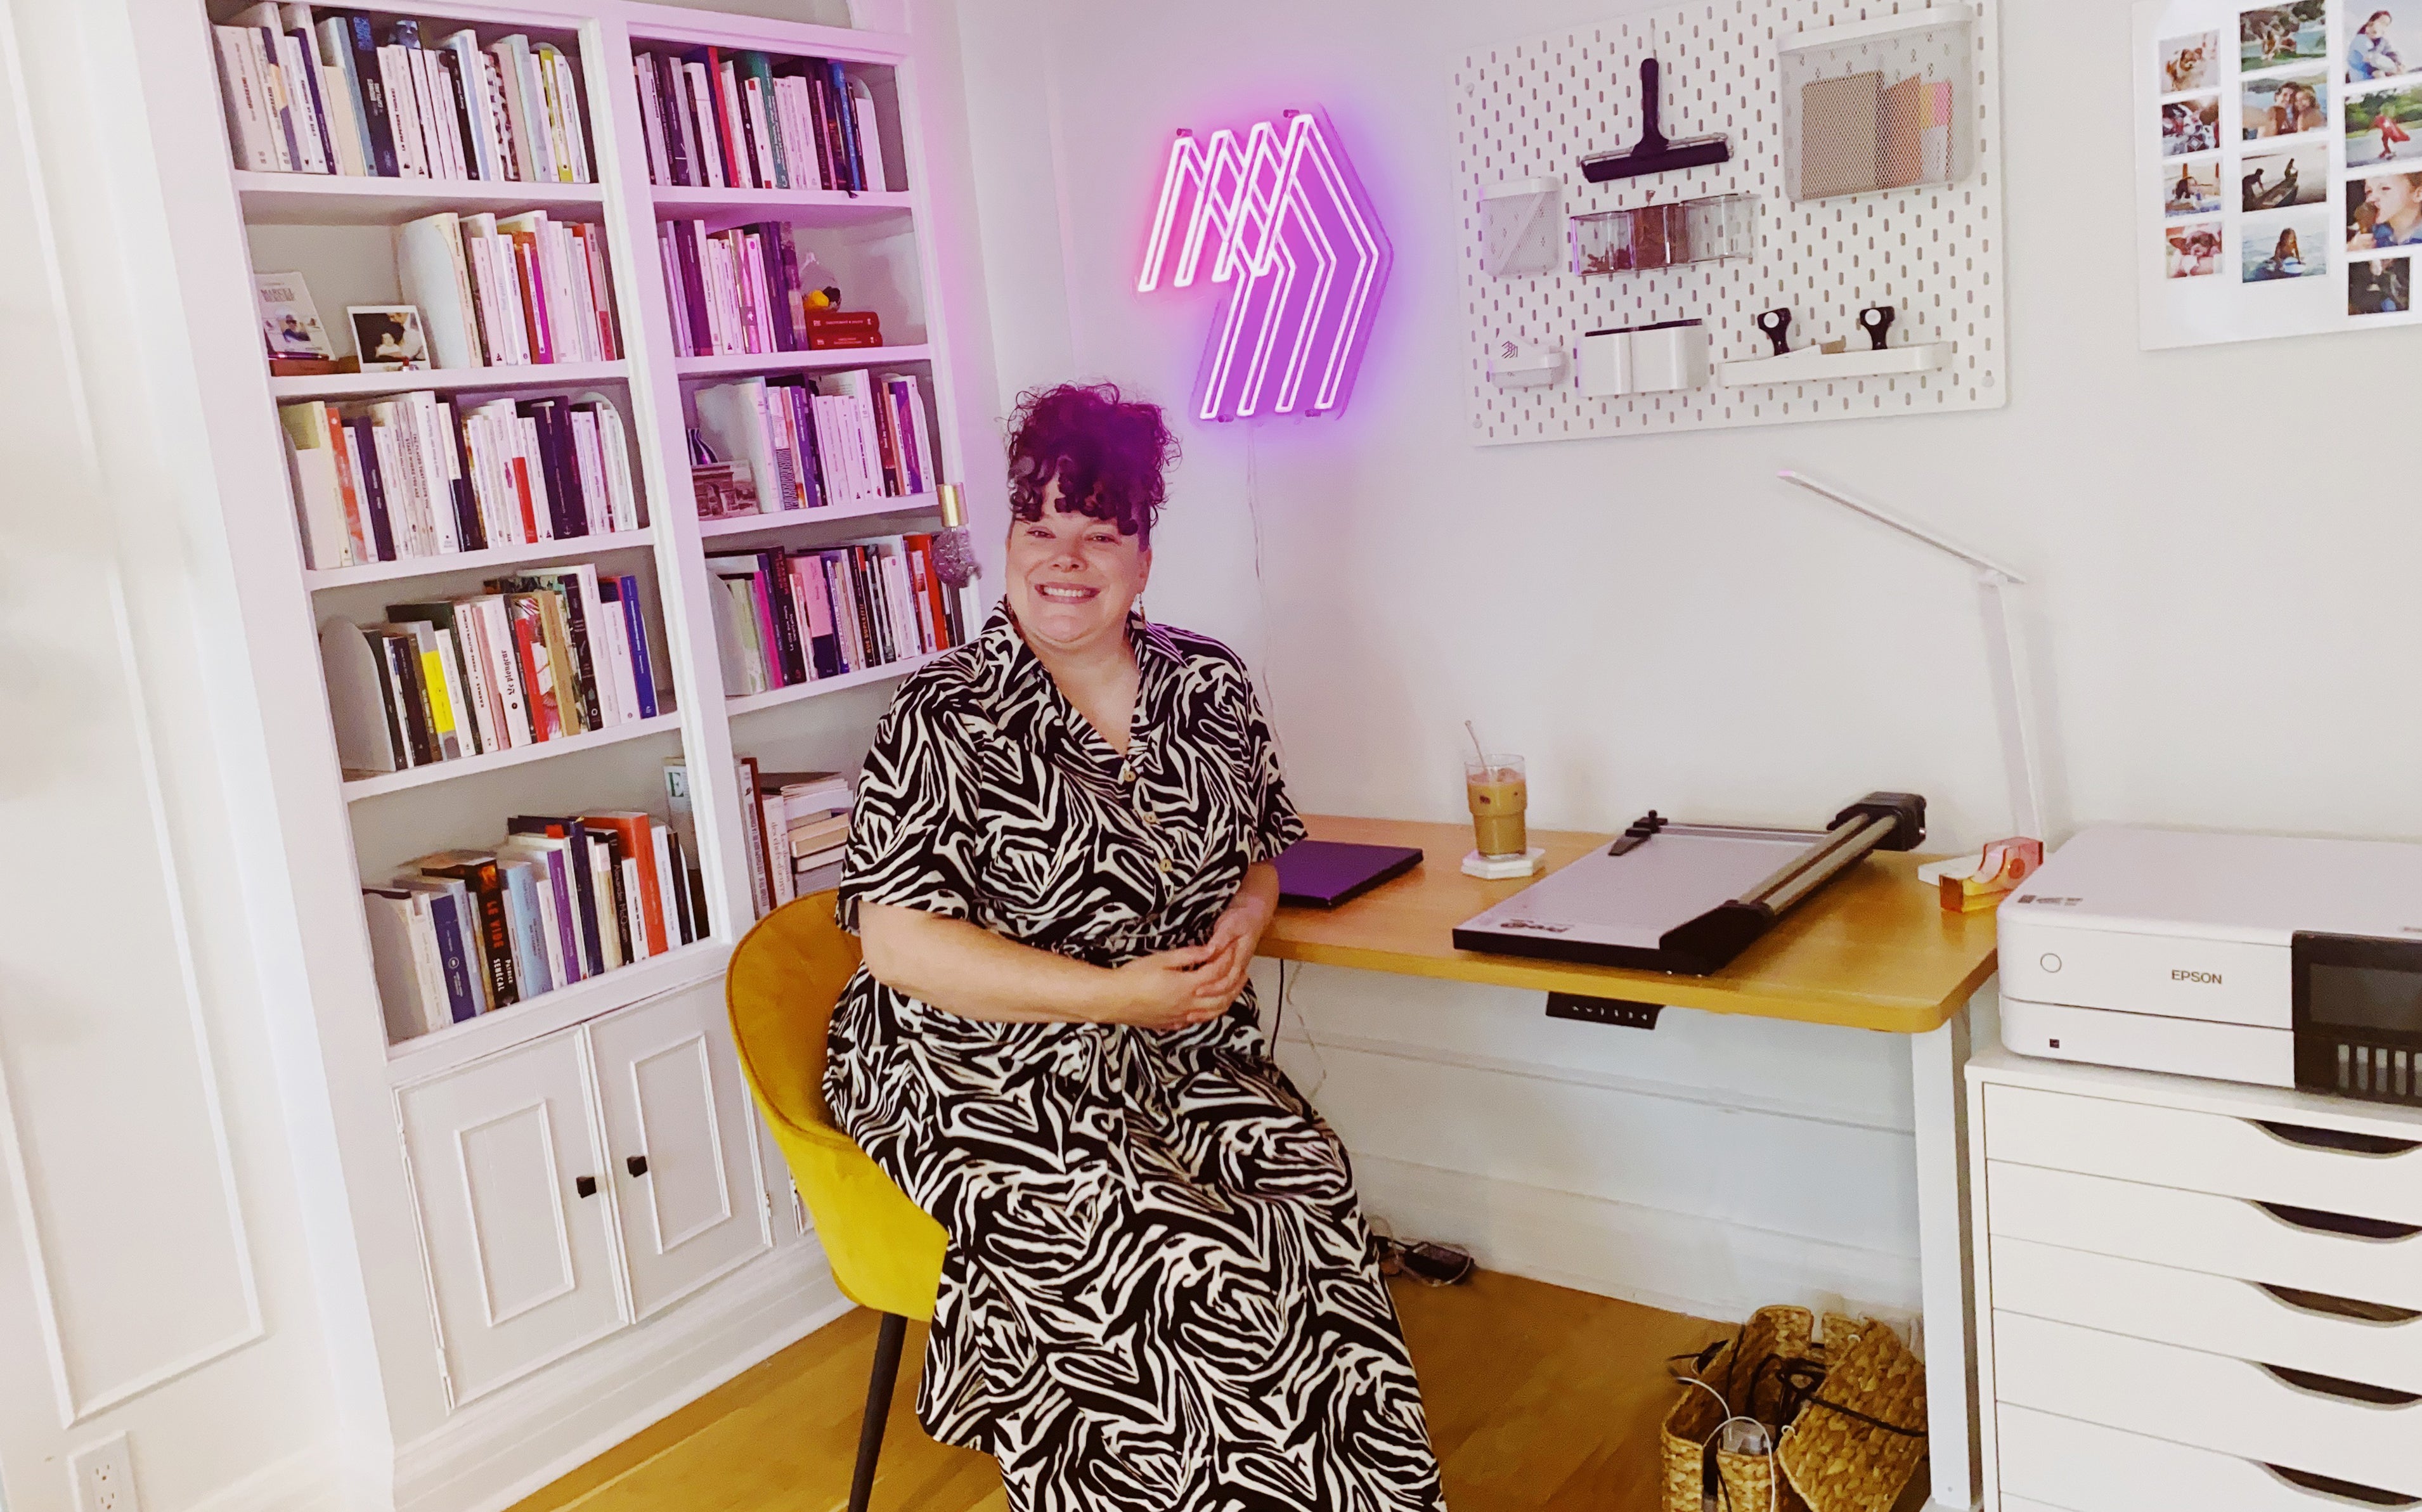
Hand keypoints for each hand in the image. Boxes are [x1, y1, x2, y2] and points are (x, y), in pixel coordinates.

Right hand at [1098, 944, 1228, 1030]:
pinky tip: (1210, 1008)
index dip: (1227, 959)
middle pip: (1223, 996)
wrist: (1112, 1000)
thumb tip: (1210, 949)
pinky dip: (1210, 1014)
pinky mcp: (1171, 1024)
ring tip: (1234, 989)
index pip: (1218, 972)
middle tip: (1243, 969)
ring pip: (1214, 1013)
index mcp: (1187, 986)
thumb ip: (1188, 955)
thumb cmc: (1132, 978)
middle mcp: (1188, 1004)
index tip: (1232, 948)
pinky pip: (1199, 1021)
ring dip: (1228, 1000)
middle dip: (1236, 982)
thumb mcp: (1160, 959)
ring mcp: (1181, 1017)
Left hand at [1182, 894, 1273, 1020]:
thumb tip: (1211, 950)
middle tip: (1191, 1008)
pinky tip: (1199, 1010)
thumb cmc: (1241, 919)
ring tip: (1193, 1016)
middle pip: (1226, 993)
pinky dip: (1212, 1004)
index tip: (1197, 990)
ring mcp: (1235, 972)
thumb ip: (1221, 939)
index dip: (1213, 987)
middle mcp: (1238, 969)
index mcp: (1239, 959)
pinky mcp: (1229, 973)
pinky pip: (1224, 993)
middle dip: (1208, 1002)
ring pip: (1226, 996)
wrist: (1252, 916)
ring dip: (1211, 1008)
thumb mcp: (1230, 925)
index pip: (1227, 979)